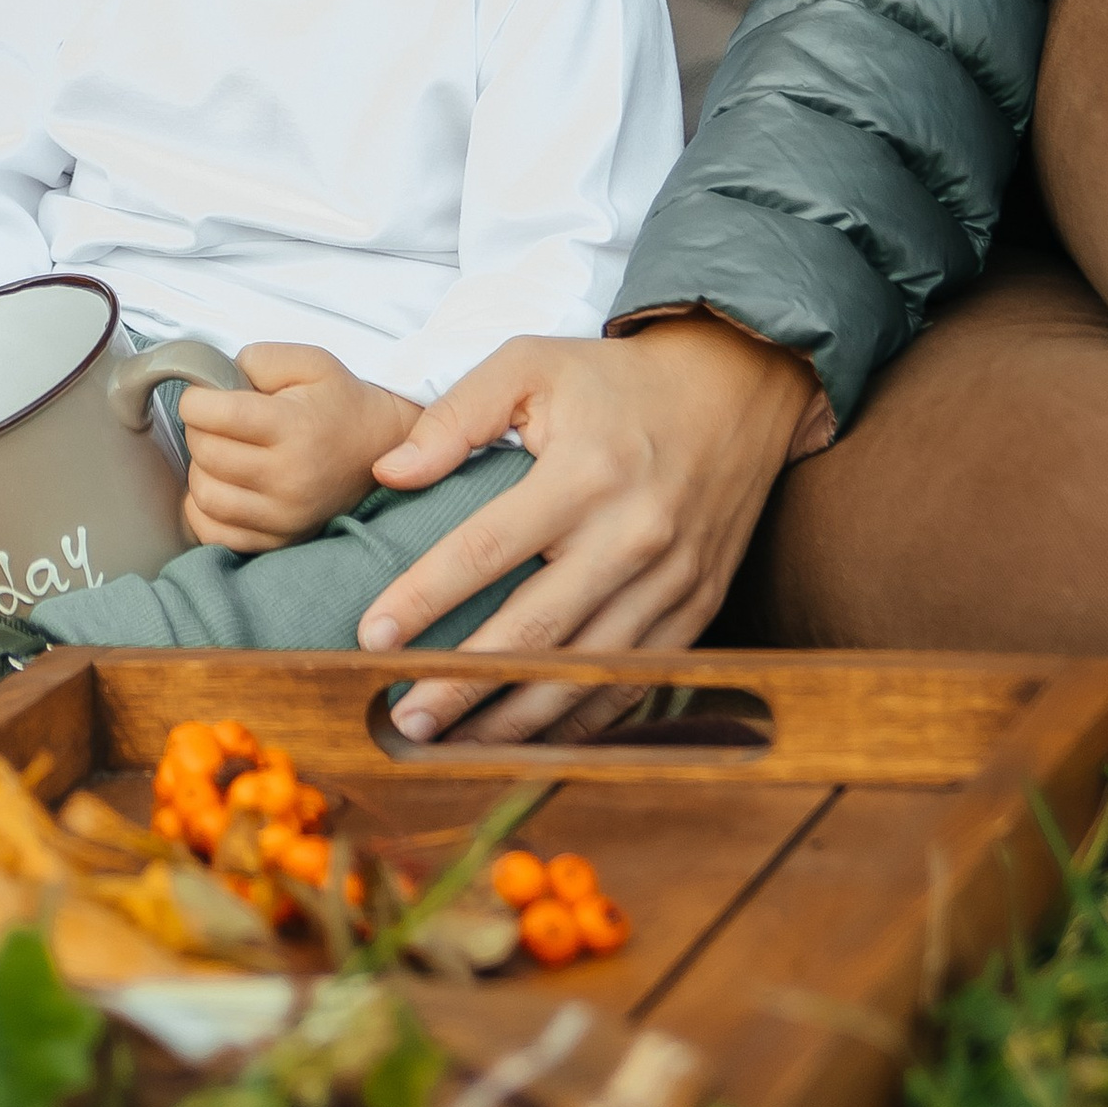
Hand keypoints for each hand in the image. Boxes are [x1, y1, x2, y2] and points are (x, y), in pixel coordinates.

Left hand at [177, 345, 418, 551]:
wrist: (383, 447)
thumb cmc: (341, 402)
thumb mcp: (309, 362)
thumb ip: (258, 360)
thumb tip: (213, 381)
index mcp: (294, 427)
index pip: (217, 416)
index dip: (195, 400)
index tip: (202, 396)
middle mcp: (290, 477)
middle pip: (206, 454)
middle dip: (197, 430)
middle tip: (213, 421)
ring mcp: (285, 515)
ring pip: (206, 496)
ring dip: (201, 469)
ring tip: (221, 453)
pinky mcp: (281, 539)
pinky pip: (216, 534)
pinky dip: (205, 511)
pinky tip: (222, 487)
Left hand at [357, 315, 819, 741]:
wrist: (736, 387)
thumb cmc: (616, 380)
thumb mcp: (532, 363)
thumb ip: (456, 415)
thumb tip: (390, 474)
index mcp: (584, 473)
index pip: (486, 549)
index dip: (424, 598)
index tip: (371, 636)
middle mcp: (631, 535)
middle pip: (533, 631)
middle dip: (461, 682)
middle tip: (401, 715)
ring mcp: (671, 580)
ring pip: (583, 672)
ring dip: (514, 717)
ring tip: (451, 743)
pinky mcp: (697, 607)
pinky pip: (634, 679)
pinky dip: (580, 717)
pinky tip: (530, 737)